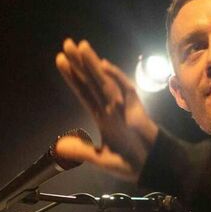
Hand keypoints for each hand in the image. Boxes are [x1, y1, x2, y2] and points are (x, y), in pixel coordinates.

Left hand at [54, 39, 158, 182]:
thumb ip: (82, 151)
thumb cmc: (130, 162)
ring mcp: (123, 105)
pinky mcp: (136, 107)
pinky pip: (125, 89)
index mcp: (102, 116)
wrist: (151, 167)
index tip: (60, 60)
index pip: (83, 92)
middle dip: (79, 63)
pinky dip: (116, 77)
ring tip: (81, 46)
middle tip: (66, 44)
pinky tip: (104, 65)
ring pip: (104, 81)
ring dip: (93, 64)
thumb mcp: (101, 159)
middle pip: (91, 80)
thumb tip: (59, 147)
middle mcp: (110, 106)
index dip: (72, 77)